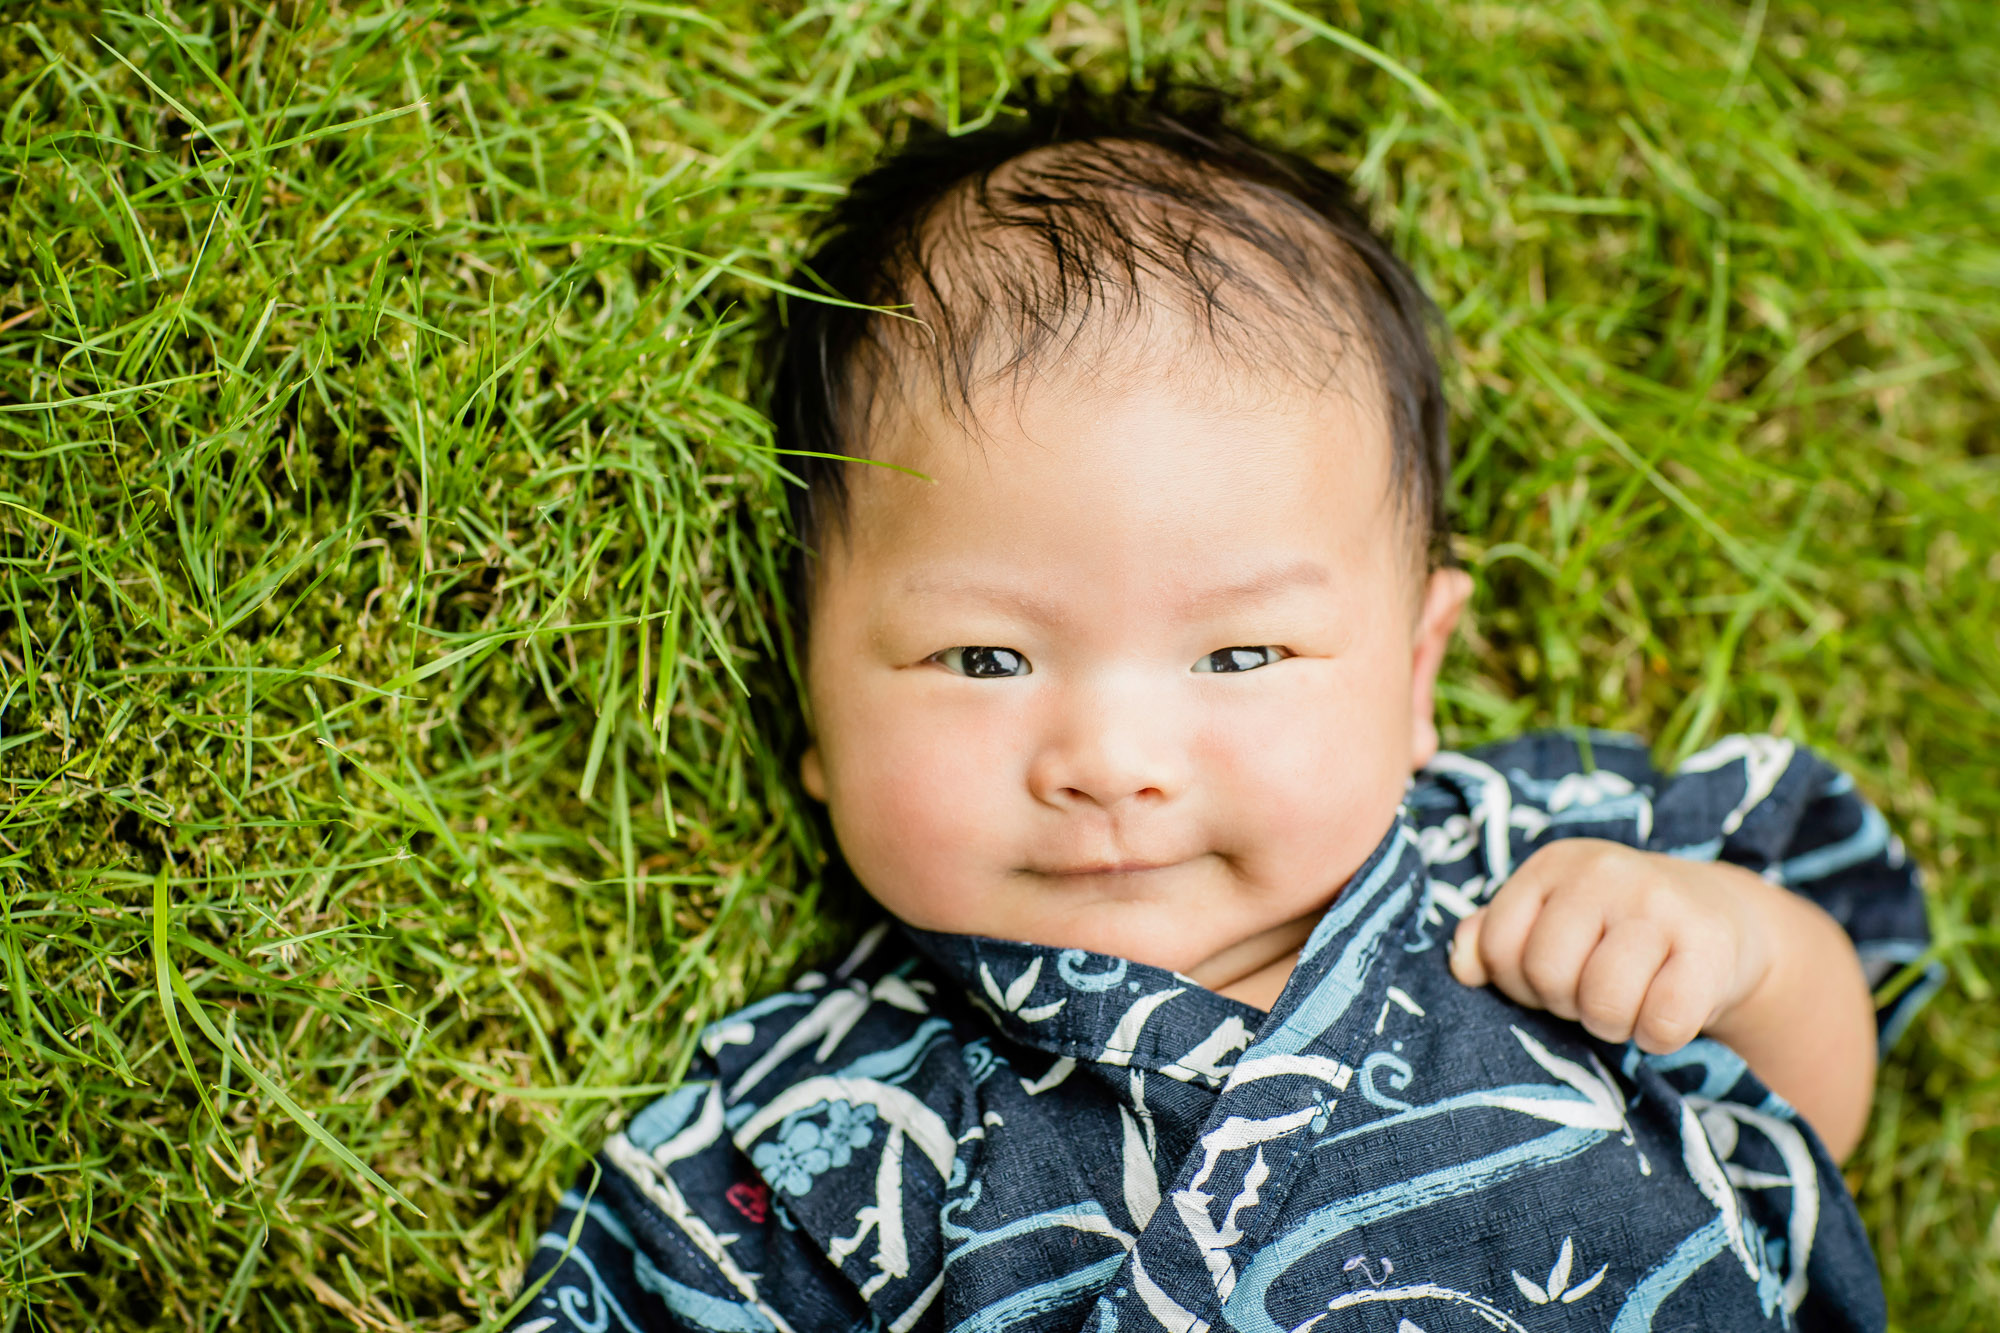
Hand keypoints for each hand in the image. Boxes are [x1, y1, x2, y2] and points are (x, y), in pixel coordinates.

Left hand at [1447, 839, 1772, 1053]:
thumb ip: (1493, 939)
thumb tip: (1461, 965)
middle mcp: (1603, 871)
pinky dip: (1658, 1037)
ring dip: (1614, 1024)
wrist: (1721, 917)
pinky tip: (1667, 1012)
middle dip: (1566, 1004)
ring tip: (1630, 1001)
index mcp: (1553, 864)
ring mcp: (1659, 903)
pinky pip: (1661, 1022)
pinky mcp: (1710, 944)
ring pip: (1603, 1004)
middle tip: (1595, 993)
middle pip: (1548, 975)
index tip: (1553, 979)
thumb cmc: (1615, 930)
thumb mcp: (1550, 919)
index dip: (1518, 984)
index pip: (1497, 947)